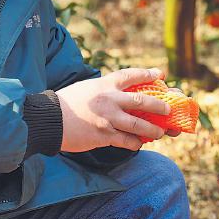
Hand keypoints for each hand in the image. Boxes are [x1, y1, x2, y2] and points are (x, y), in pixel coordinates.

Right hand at [56, 67, 170, 151]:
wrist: (49, 119)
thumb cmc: (66, 103)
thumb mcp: (87, 88)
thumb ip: (104, 90)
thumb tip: (117, 94)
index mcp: (104, 84)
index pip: (131, 76)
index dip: (147, 75)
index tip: (160, 74)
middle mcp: (109, 99)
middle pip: (142, 102)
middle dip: (159, 106)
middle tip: (168, 109)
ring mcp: (108, 118)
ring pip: (138, 125)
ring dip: (152, 130)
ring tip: (160, 133)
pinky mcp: (104, 135)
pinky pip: (126, 140)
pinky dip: (134, 143)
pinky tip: (138, 144)